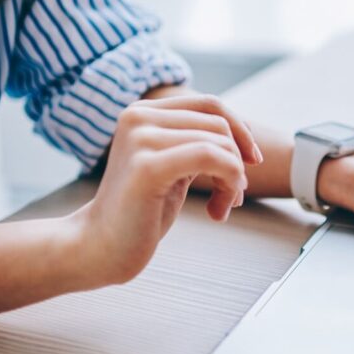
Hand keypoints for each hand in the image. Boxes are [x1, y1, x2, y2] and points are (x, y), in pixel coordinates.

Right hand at [72, 95, 261, 284]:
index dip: (241, 131)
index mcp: (142, 112)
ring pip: (220, 144)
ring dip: (234, 180)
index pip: (210, 105)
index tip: (252, 162)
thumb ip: (196, 144)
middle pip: (219, 125)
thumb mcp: (173, 166)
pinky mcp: (147, 166)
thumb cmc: (140, 212)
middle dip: (238, 163)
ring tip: (223, 207)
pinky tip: (218, 212)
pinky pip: (212, 158)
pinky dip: (229, 185)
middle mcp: (138, 117)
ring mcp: (140, 139)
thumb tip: (246, 134)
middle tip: (232, 198)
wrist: (101, 248)